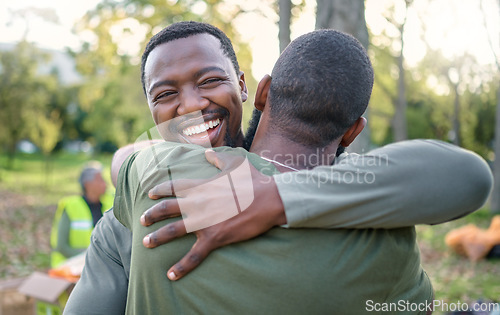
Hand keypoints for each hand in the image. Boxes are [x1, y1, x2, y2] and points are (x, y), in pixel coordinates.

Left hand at [141, 149, 286, 280]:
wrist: (270, 199)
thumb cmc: (254, 181)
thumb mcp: (235, 163)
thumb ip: (218, 158)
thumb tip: (207, 154)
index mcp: (202, 186)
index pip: (173, 186)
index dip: (159, 190)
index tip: (150, 193)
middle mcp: (197, 203)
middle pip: (166, 208)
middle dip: (151, 214)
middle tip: (142, 219)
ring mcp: (204, 221)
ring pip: (173, 231)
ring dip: (156, 238)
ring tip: (145, 243)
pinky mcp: (215, 237)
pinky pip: (194, 255)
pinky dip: (181, 267)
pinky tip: (170, 275)